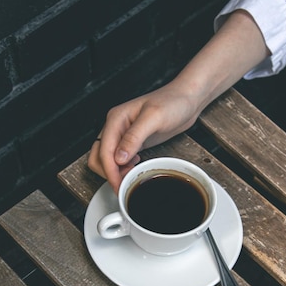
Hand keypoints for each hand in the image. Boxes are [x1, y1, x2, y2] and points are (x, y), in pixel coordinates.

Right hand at [88, 11, 268, 191]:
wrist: (187, 99)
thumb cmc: (173, 102)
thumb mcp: (154, 118)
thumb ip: (134, 137)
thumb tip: (119, 157)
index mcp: (116, 119)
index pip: (104, 151)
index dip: (109, 171)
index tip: (119, 185)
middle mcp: (116, 126)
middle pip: (98, 157)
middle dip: (108, 173)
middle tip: (125, 184)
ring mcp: (123, 134)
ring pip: (106, 159)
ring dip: (114, 172)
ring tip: (131, 177)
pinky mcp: (132, 142)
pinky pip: (119, 159)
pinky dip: (122, 168)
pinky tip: (135, 168)